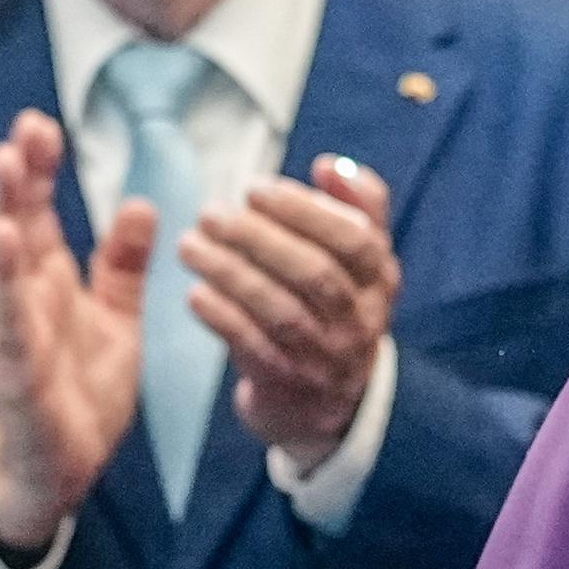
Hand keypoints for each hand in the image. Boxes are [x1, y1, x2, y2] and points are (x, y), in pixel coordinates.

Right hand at [0, 111, 152, 558]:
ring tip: (5, 162)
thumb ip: (122, 266)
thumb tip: (140, 203)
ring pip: (3, 263)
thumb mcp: (117, 320)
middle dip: (17, 175)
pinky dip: (4, 280)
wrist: (60, 471)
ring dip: (2, 212)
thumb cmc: (80, 391)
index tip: (42, 123)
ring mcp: (15, 332)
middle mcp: (25, 298)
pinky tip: (2, 241)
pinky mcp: (18, 371)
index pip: (39, 213)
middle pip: (16, 224)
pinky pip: (11, 320)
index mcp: (48, 282)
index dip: (38, 170)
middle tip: (25, 126)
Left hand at [179, 155, 399, 474]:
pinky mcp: (288, 385)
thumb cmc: (334, 307)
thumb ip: (356, 206)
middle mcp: (360, 321)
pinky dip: (223, 317)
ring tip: (189, 244)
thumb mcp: (360, 261)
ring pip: (280, 310)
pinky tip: (194, 293)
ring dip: (230, 272)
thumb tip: (329, 165)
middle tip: (209, 212)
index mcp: (379, 281)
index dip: (304, 210)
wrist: (325, 402)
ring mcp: (325, 357)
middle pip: (314, 274)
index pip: (355, 240)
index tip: (254, 188)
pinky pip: (254, 348)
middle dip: (258, 237)